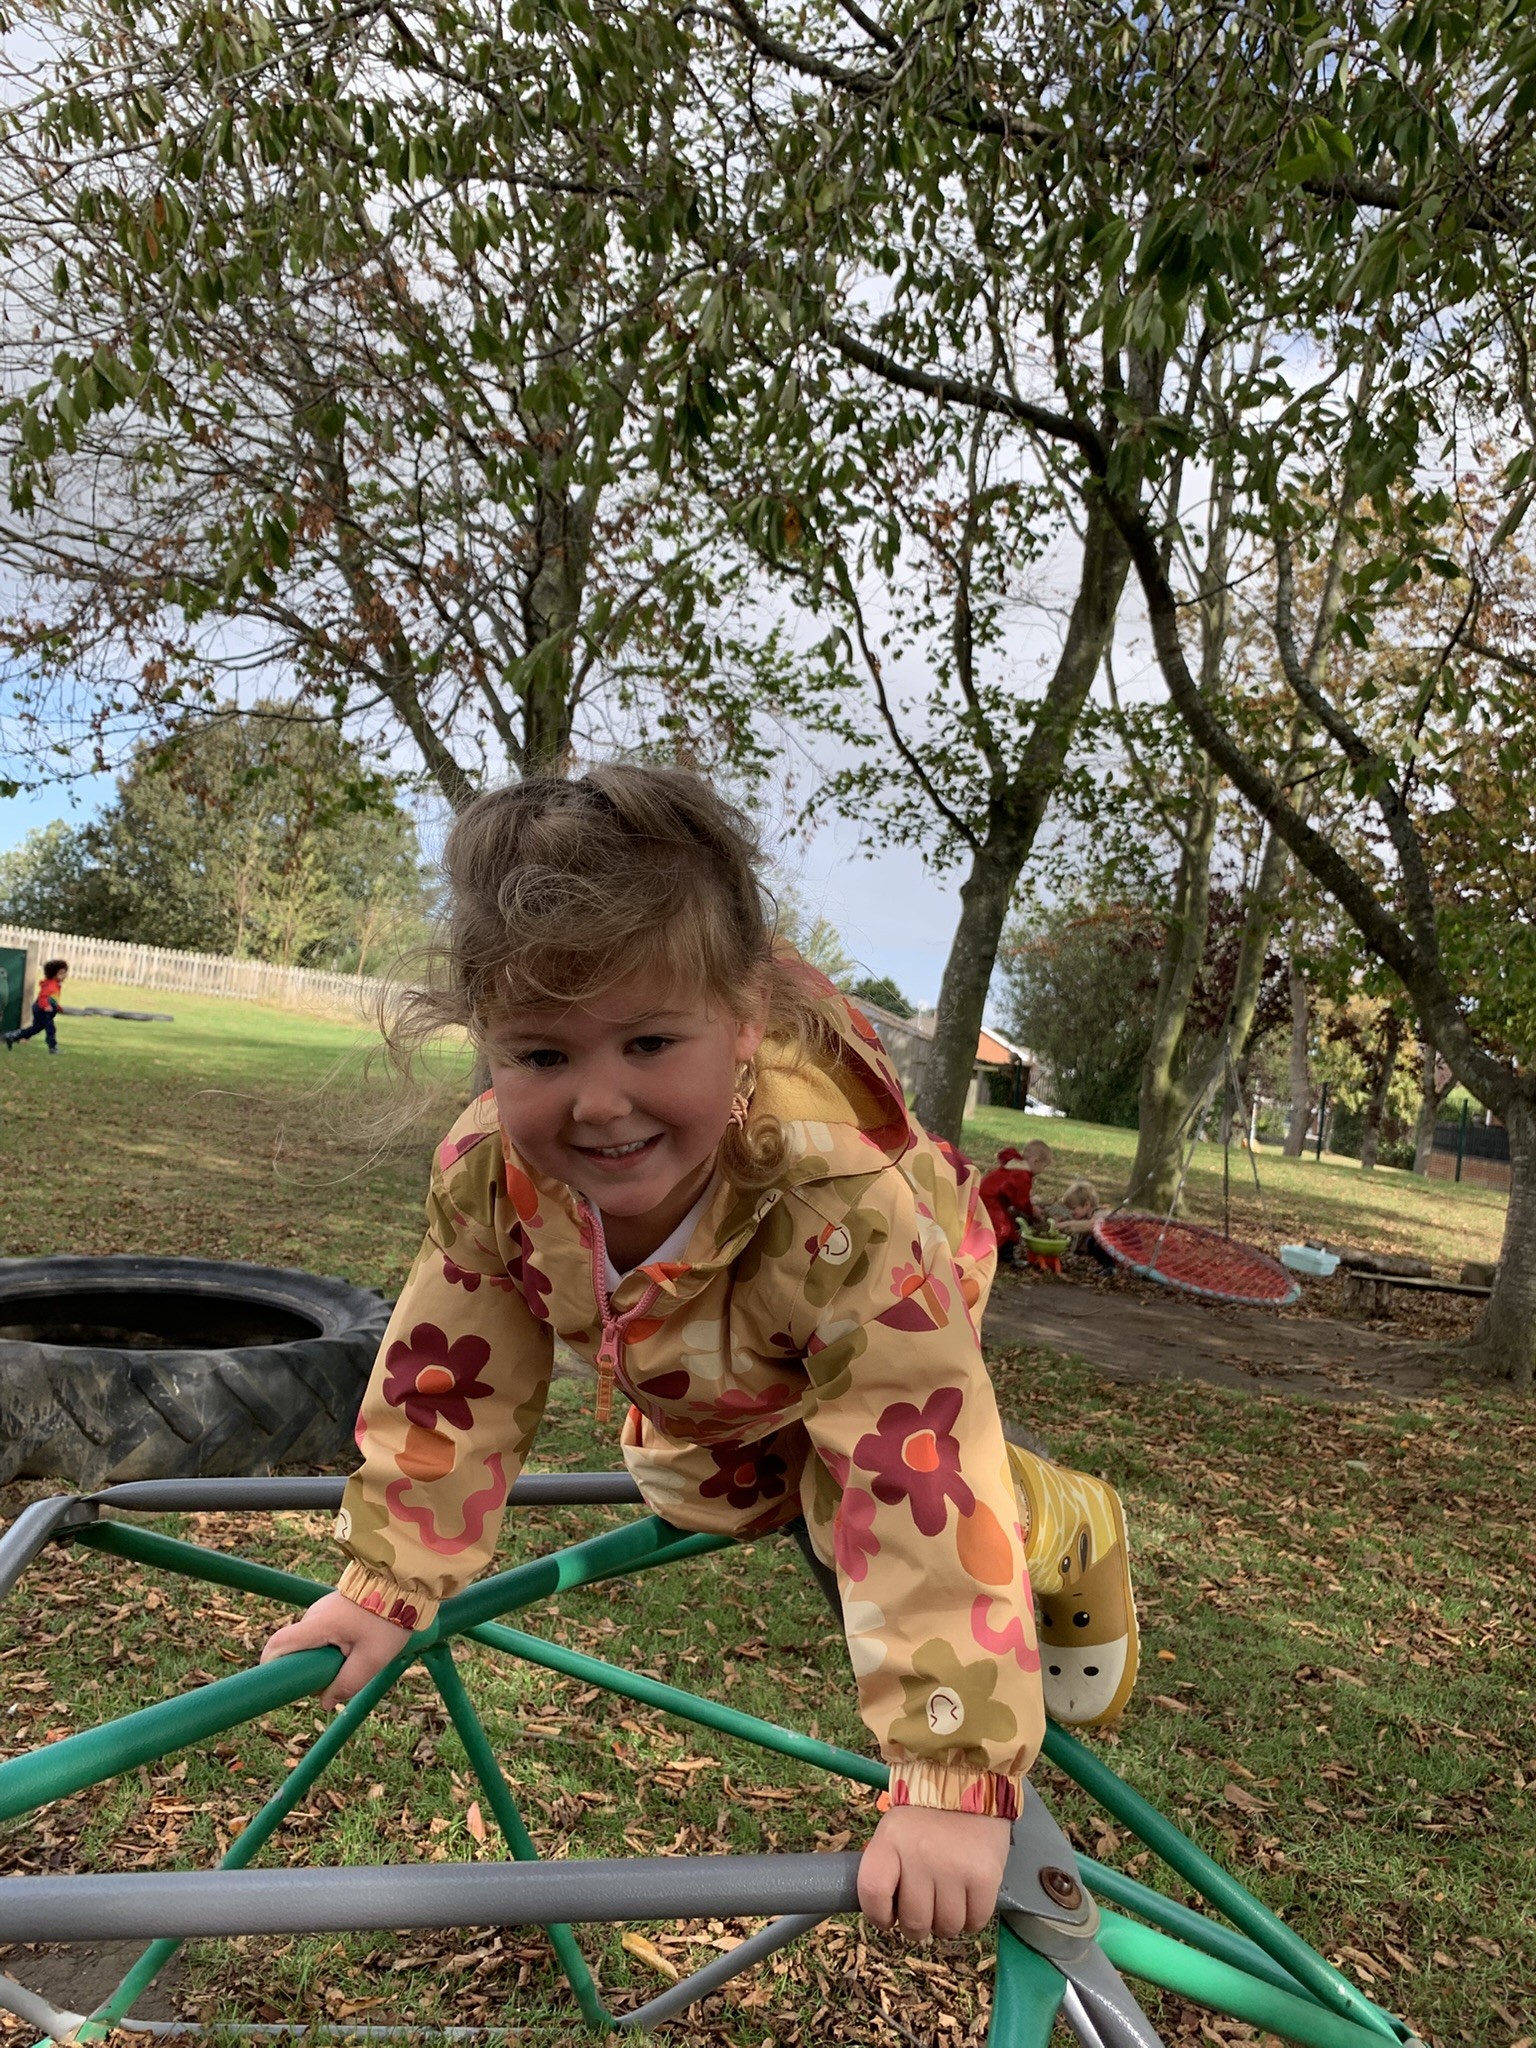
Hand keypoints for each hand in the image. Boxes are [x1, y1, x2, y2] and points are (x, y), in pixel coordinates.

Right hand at [259, 1592, 413, 1709]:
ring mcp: (323, 1611)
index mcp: (317, 1624)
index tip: (281, 1685)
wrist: (404, 1584)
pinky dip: (334, 1647)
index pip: (278, 1644)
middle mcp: (314, 1615)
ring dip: (327, 1658)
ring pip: (313, 1645)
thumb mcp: (372, 1659)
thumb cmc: (388, 1620)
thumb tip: (325, 1701)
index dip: (271, 1667)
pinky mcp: (333, 1611)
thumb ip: (347, 1683)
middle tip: (338, 1675)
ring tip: (356, 1658)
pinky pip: (324, 1636)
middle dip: (311, 1670)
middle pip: (297, 1651)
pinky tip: (358, 1647)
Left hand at [858, 1807, 1010, 1940]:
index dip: (878, 1915)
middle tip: (925, 1907)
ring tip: (947, 1899)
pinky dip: (971, 1919)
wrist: (968, 1781)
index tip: (888, 1916)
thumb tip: (887, 1915)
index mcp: (890, 1841)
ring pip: (946, 1927)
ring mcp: (954, 1868)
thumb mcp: (894, 1832)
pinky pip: (975, 1922)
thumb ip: (887, 1869)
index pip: (872, 1893)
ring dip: (946, 1922)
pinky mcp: (984, 1877)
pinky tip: (968, 1898)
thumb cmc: (925, 1816)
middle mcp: (919, 1855)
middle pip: (914, 1922)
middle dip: (917, 1924)